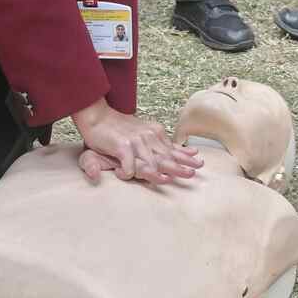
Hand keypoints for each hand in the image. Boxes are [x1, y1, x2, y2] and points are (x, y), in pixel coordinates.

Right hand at [72, 100, 202, 185]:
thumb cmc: (120, 130)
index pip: (173, 148)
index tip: (199, 162)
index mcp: (154, 133)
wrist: (98, 117)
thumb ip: (162, 144)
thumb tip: (187, 149)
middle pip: (166, 156)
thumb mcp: (144, 133)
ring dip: (157, 173)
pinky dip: (128, 172)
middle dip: (180, 166)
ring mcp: (136, 141)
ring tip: (167, 180)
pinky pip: (128, 164)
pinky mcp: (122, 146)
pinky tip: (126, 176)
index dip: (186, 156)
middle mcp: (148, 137)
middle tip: (192, 173)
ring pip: (149, 162)